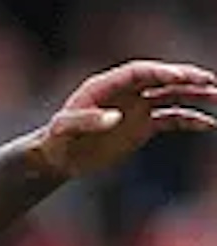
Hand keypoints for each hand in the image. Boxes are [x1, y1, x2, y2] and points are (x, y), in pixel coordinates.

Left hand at [40, 60, 216, 177]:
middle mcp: (127, 92)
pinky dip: (189, 121)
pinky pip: (171, 119)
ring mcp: (138, 107)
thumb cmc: (58, 140)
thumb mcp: (64, 129)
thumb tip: (116, 118)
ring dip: (194, 95)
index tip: (178, 77)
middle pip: (161, 79)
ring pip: (172, 96)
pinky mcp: (143, 126)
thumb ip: (87, 121)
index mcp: (108, 85)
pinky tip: (208, 124)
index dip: (160, 73)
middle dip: (185, 79)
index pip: (140, 73)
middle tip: (208, 80)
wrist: (59, 158)